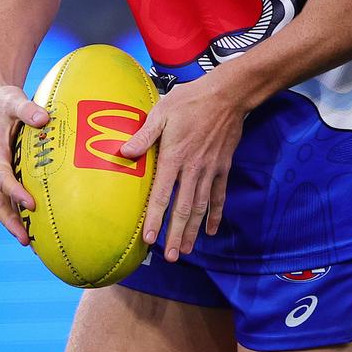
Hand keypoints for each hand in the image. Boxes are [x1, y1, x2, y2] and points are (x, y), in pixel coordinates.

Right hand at [0, 84, 49, 245]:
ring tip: (34, 244)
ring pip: (4, 204)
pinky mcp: (9, 171)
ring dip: (15, 223)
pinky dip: (22, 211)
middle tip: (26, 240)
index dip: (15, 193)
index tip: (31, 205)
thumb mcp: (14, 100)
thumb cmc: (4, 100)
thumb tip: (45, 119)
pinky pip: (13, 196)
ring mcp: (1, 172)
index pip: (2, 179)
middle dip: (10, 222)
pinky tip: (42, 223)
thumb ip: (28, 110)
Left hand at [120, 72, 244, 261]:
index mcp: (174, 156)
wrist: (227, 94)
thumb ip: (144, 135)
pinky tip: (212, 230)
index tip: (149, 239)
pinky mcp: (223, 167)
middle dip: (175, 234)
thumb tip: (123, 152)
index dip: (155, 218)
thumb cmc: (191, 100)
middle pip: (183, 208)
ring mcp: (210, 170)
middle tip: (170, 257)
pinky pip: (219, 196)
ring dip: (193, 231)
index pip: (162, 194)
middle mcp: (193, 169)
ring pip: (201, 207)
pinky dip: (215, 215)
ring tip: (186, 250)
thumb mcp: (162, 112)